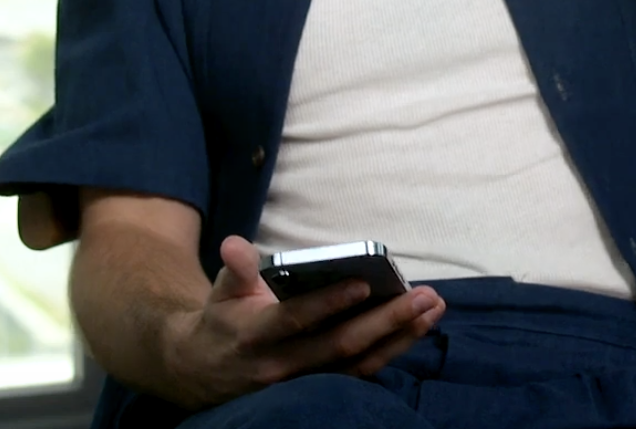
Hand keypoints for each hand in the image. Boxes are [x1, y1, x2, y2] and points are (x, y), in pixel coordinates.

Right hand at [163, 236, 444, 409]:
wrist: (203, 374)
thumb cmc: (223, 320)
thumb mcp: (221, 292)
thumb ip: (235, 269)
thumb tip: (235, 244)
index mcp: (256, 335)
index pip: (296, 320)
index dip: (329, 304)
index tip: (364, 284)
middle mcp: (282, 365)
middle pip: (340, 346)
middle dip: (387, 321)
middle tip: (424, 296)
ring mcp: (303, 384)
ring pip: (358, 365)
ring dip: (400, 338)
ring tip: (432, 310)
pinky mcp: (318, 391)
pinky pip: (360, 374)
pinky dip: (390, 353)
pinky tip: (416, 330)